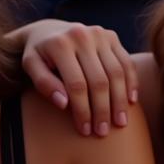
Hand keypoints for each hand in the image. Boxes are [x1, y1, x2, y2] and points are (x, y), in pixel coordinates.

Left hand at [17, 20, 136, 136]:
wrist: (48, 31)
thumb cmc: (39, 56)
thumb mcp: (31, 67)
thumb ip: (44, 84)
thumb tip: (64, 103)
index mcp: (60, 44)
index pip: (76, 84)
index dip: (82, 110)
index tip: (85, 130)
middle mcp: (82, 35)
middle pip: (99, 80)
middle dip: (102, 110)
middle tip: (103, 132)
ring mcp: (100, 34)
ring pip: (117, 73)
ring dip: (120, 101)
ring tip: (120, 123)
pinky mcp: (112, 36)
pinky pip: (127, 63)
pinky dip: (131, 83)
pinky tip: (131, 102)